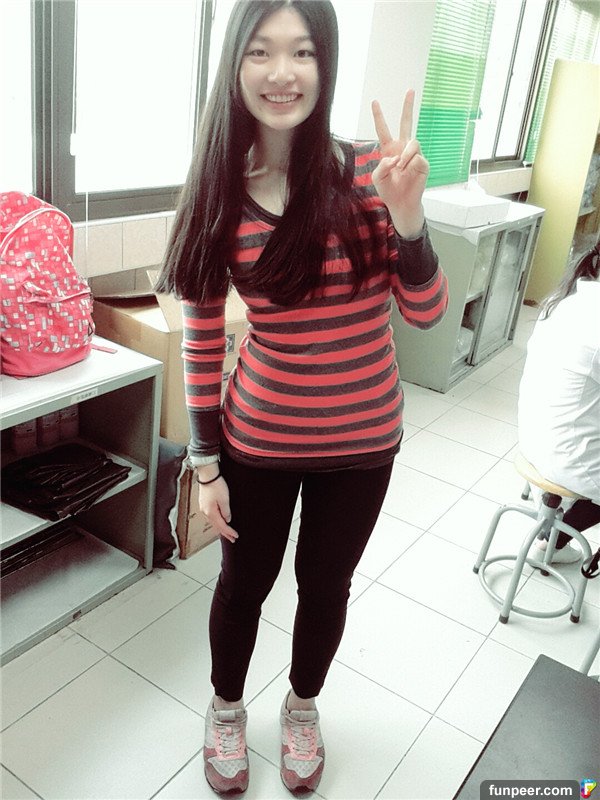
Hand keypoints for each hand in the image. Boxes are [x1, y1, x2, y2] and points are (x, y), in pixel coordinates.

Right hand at [197, 473, 238, 543]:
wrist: (208, 475)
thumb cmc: (216, 485)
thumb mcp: (225, 499)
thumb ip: (226, 511)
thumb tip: (227, 519)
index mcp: (211, 512)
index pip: (222, 526)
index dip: (229, 532)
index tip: (235, 536)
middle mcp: (205, 512)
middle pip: (216, 526)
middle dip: (225, 533)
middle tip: (232, 539)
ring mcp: (203, 508)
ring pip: (213, 522)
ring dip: (221, 528)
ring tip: (227, 533)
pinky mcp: (204, 504)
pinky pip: (211, 517)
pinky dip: (217, 522)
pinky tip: (220, 522)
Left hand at [371, 90, 428, 235]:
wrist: (401, 204)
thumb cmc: (389, 190)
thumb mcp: (377, 178)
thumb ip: (381, 166)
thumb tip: (394, 158)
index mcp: (389, 150)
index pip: (383, 130)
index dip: (379, 116)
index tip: (374, 102)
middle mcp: (402, 149)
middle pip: (406, 123)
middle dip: (408, 107)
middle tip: (410, 90)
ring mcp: (414, 155)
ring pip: (413, 142)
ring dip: (405, 154)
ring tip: (400, 166)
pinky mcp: (423, 163)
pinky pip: (418, 157)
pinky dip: (410, 164)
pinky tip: (407, 172)